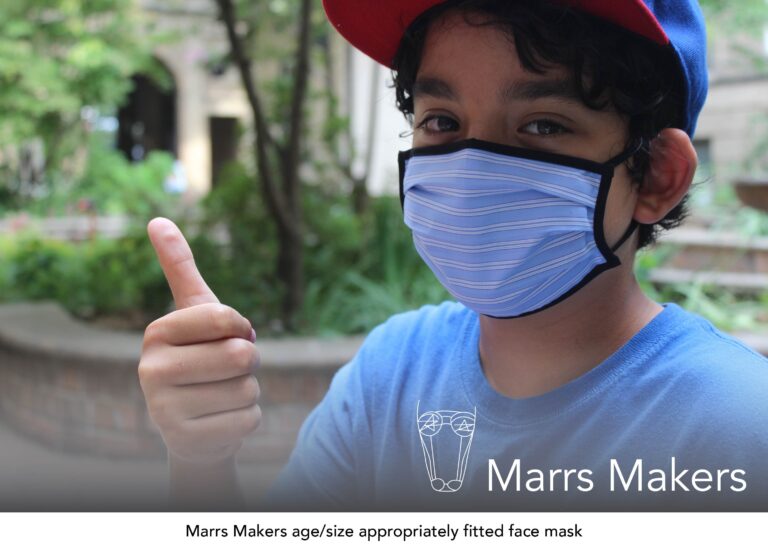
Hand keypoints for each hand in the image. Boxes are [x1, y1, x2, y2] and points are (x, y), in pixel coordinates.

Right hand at [138, 218, 260, 465]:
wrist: (195, 426)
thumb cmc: (201, 357)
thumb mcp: (194, 313)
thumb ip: (180, 269)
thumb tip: (157, 220)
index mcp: (157, 333)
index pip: (225, 319)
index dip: (241, 329)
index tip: (228, 335)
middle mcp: (151, 370)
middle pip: (240, 356)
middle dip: (248, 364)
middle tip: (227, 371)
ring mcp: (163, 408)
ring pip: (247, 390)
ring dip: (247, 392)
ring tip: (221, 395)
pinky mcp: (184, 440)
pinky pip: (248, 420)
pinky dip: (247, 420)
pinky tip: (222, 421)